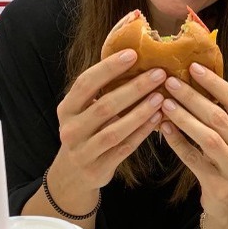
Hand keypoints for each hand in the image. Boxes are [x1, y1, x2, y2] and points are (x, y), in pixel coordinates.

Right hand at [51, 49, 165, 206]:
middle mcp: (70, 129)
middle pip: (104, 105)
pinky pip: (124, 148)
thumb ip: (101, 91)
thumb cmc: (86, 132)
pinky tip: (158, 119)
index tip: (133, 53)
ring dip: (140, 112)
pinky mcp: (97, 168)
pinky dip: (141, 133)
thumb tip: (134, 58)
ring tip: (161, 96)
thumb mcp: (83, 111)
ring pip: (115, 130)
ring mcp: (83, 151)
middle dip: (134, 88)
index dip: (108, 68)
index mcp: (66, 108)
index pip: (86, 83)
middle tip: (158, 74)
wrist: (73, 175)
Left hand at [158, 62, 227, 228]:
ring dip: (184, 118)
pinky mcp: (219, 185)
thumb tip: (193, 78)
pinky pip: (194, 159)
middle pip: (220, 117)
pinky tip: (163, 128)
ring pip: (208, 137)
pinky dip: (177, 142)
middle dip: (193, 97)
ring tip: (164, 103)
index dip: (214, 82)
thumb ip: (223, 113)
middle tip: (171, 82)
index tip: (193, 67)